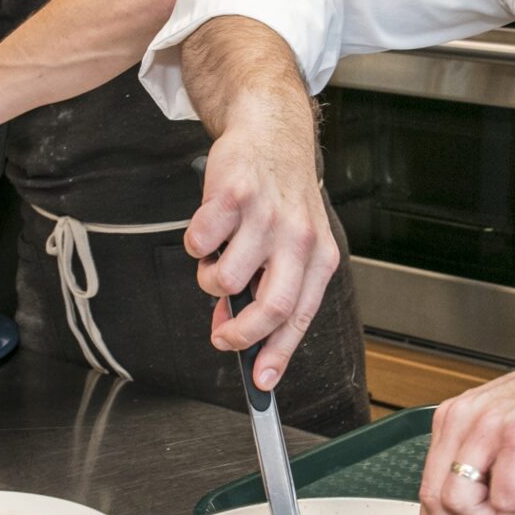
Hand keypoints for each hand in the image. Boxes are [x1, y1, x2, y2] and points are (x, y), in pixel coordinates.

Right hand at [183, 95, 337, 392]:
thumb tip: (232, 327)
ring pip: (224, 278)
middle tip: (223, 336)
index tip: (261, 382)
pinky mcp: (233, 195)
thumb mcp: (290, 243)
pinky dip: (196, 244)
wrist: (272, 132)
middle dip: (241, 333)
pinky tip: (210, 228)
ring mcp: (266, 215)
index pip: (299, 316)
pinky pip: (199, 243)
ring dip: (211, 279)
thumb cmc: (282, 195)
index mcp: (318, 255)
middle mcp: (297, 237)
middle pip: (271, 305)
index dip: (279, 354)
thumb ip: (266, 287)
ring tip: (218, 259)